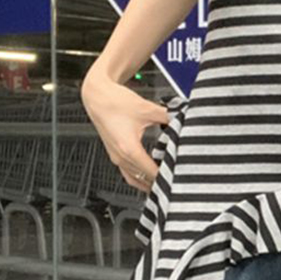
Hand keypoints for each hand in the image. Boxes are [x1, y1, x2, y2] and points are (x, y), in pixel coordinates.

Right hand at [81, 70, 169, 192]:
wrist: (96, 96)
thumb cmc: (115, 102)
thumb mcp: (148, 109)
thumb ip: (169, 116)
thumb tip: (183, 120)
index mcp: (129, 149)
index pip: (152, 173)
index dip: (166, 177)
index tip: (178, 177)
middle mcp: (120, 157)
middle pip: (143, 179)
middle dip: (160, 181)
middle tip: (175, 181)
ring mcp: (116, 157)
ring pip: (134, 179)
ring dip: (148, 183)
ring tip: (164, 183)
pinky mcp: (114, 153)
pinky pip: (128, 173)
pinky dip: (139, 177)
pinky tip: (150, 174)